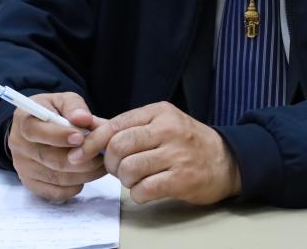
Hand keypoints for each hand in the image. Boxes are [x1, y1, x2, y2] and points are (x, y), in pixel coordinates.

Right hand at [8, 92, 107, 201]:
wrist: (37, 128)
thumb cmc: (52, 112)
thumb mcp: (62, 100)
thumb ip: (74, 106)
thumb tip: (83, 119)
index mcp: (23, 121)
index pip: (36, 131)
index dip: (59, 136)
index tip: (80, 137)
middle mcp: (19, 146)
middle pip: (50, 159)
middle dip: (82, 158)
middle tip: (102, 153)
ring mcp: (24, 168)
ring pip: (57, 178)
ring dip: (84, 173)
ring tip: (102, 164)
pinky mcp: (32, 184)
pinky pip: (57, 192)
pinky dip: (75, 186)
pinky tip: (86, 174)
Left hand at [70, 101, 241, 204]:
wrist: (227, 161)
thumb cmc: (187, 142)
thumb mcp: (159, 123)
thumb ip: (124, 125)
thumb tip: (88, 125)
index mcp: (159, 112)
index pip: (116, 124)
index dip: (93, 141)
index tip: (80, 153)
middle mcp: (168, 129)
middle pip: (119, 147)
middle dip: (110, 163)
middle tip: (118, 169)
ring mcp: (176, 154)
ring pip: (129, 169)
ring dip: (125, 180)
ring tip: (135, 179)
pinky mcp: (182, 179)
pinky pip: (144, 190)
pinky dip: (138, 194)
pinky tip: (146, 190)